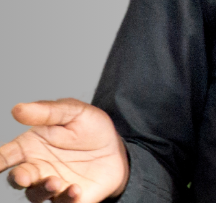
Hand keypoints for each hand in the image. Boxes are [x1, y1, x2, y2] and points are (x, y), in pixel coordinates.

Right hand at [0, 98, 128, 202]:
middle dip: (19, 178)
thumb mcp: (74, 112)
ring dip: (42, 190)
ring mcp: (51, 185)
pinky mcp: (69, 198)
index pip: (6, 155)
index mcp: (30, 146)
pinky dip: (66, 199)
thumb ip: (47, 111)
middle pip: (18, 178)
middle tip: (25, 177)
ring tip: (55, 182)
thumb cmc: (90, 128)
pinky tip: (75, 189)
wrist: (117, 148)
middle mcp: (36, 168)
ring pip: (36, 195)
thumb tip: (17, 109)